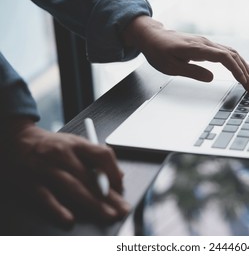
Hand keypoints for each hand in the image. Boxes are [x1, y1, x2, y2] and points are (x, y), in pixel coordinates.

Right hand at [0, 118, 129, 226]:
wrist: (16, 139)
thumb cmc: (51, 145)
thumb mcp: (74, 144)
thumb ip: (96, 157)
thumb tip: (119, 176)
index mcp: (76, 144)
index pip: (101, 155)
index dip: (114, 172)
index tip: (120, 187)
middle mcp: (62, 154)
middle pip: (90, 176)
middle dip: (109, 196)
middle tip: (122, 209)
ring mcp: (46, 168)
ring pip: (72, 187)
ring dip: (92, 204)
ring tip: (107, 215)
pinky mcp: (30, 182)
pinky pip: (46, 197)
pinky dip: (58, 209)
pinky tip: (69, 219)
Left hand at [123, 16, 248, 93]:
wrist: (151, 37)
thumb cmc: (158, 52)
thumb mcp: (171, 67)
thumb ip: (192, 72)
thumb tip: (211, 78)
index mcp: (198, 48)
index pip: (225, 58)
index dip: (237, 71)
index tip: (245, 83)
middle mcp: (205, 43)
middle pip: (232, 55)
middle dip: (245, 71)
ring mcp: (206, 42)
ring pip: (231, 52)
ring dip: (243, 65)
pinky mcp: (205, 45)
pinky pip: (225, 51)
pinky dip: (236, 61)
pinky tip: (239, 68)